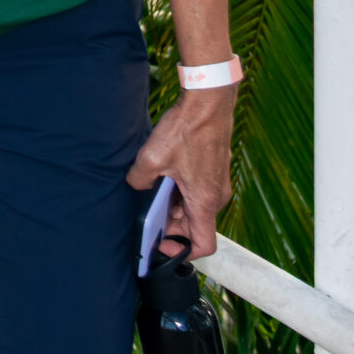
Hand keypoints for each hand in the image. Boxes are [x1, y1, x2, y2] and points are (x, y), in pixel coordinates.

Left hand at [127, 86, 235, 259]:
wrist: (208, 102)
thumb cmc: (186, 130)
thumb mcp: (151, 158)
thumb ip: (139, 180)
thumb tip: (135, 187)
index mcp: (205, 202)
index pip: (203, 244)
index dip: (182, 250)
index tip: (160, 242)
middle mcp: (216, 196)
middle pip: (194, 225)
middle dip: (170, 223)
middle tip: (147, 211)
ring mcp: (217, 183)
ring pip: (195, 206)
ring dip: (174, 204)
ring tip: (151, 187)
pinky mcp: (213, 169)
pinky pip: (197, 190)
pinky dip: (180, 189)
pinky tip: (161, 172)